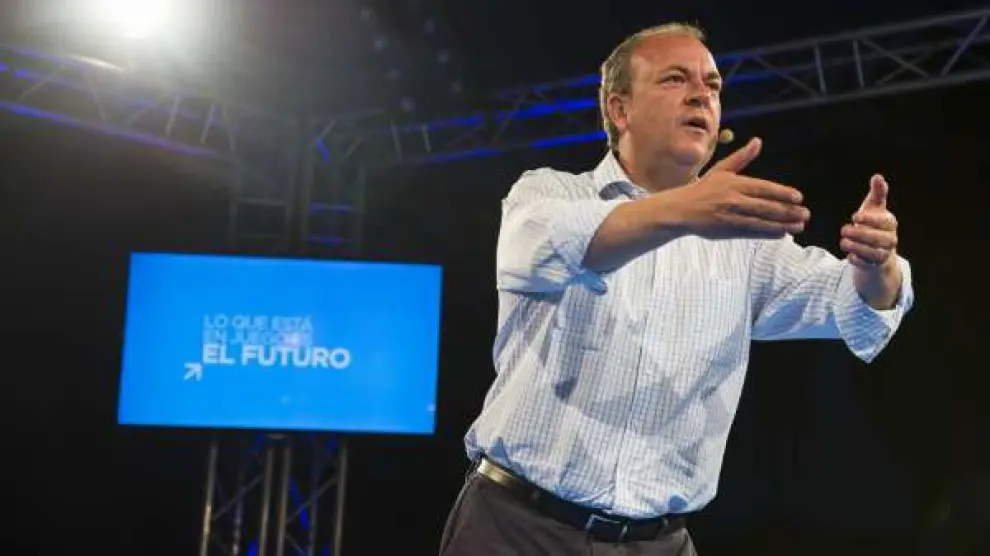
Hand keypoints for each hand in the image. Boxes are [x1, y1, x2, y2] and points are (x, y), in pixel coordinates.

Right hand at [664, 137, 810, 239]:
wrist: (681, 210)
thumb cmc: (703, 189)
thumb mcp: (722, 170)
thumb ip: (742, 157)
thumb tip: (757, 141)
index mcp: (734, 183)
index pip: (763, 188)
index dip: (782, 193)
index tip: (798, 197)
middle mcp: (734, 199)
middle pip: (766, 206)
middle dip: (788, 211)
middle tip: (805, 214)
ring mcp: (731, 215)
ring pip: (762, 220)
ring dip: (782, 224)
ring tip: (798, 226)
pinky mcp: (728, 230)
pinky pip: (752, 232)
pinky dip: (767, 233)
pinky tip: (781, 233)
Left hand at [840, 174, 897, 268]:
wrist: (877, 247)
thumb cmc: (874, 223)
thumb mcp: (874, 207)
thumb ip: (877, 193)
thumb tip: (877, 176)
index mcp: (890, 223)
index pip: (884, 222)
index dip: (870, 220)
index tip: (854, 217)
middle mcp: (890, 239)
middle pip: (879, 239)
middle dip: (860, 234)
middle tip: (844, 230)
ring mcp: (883, 253)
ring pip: (873, 253)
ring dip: (857, 247)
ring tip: (843, 242)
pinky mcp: (874, 265)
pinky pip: (867, 265)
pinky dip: (857, 260)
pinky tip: (849, 255)